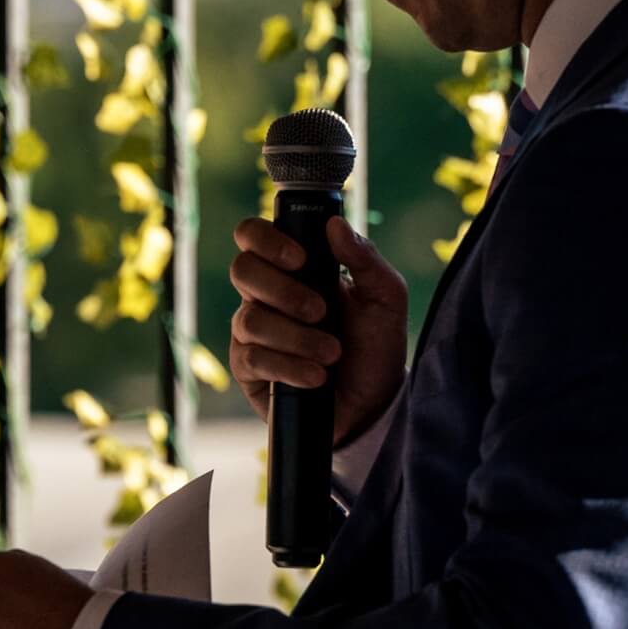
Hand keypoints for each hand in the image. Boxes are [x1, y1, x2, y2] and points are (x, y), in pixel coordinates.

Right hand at [229, 214, 406, 444]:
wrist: (373, 403)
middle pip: (242, 270)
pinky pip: (253, 358)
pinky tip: (316, 377)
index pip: (252, 235)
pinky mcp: (248, 368)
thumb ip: (365, 258)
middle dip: (284, 291)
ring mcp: (251, 331)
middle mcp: (263, 294)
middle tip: (321, 311)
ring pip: (251, 320)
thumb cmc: (375, 344)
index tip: (301, 259)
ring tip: (331, 354)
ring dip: (297, 337)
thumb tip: (335, 225)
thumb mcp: (385, 298)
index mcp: (291, 268)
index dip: (267, 240)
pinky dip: (290, 367)